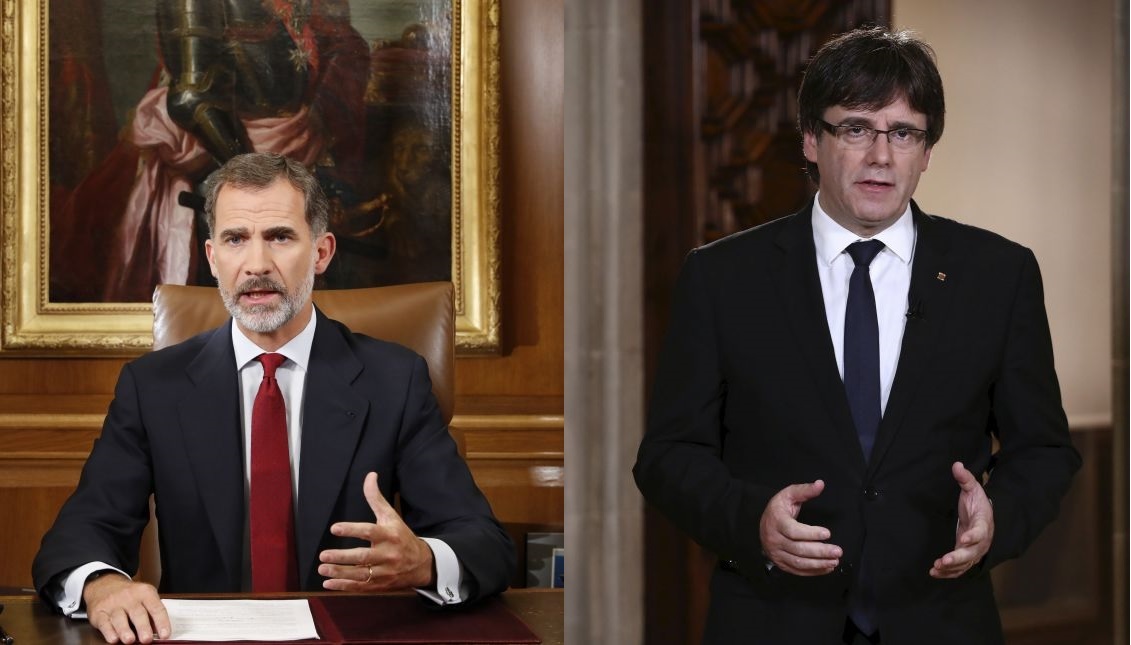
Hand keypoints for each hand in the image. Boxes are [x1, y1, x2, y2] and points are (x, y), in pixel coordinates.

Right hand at [82, 573, 169, 643]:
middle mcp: (129, 597)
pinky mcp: (98, 612)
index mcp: (145, 593)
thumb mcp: (145, 597)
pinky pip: (104, 622)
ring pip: (119, 618)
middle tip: (147, 639)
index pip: (156, 608)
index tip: (165, 635)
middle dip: (143, 627)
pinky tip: (113, 639)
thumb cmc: (130, 595)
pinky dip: (109, 632)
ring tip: (130, 640)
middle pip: (138, 613)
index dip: (162, 622)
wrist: (104, 584)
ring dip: (125, 630)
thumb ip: (152, 613)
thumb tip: (159, 633)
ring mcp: (113, 604)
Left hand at [318, 472, 433, 590]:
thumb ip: (376, 498)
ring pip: (360, 574)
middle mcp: (388, 554)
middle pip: (363, 557)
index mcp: (389, 535)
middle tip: (323, 555)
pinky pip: (361, 587)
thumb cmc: (401, 536)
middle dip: (342, 557)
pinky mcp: (380, 585)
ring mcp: (384, 572)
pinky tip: (329, 583)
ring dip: (339, 573)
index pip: (369, 532)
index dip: (352, 530)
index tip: (334, 528)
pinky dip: (344, 586)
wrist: (421, 563)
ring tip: (322, 568)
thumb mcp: (391, 516)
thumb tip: (370, 475)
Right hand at [759, 479, 841, 575]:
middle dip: (820, 551)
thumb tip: (820, 484)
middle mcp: (774, 539)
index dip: (811, 533)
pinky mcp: (781, 563)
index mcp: (776, 521)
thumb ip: (804, 490)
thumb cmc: (779, 509)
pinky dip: (813, 571)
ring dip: (818, 563)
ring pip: (798, 562)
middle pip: (798, 549)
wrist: (765, 524)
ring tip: (835, 561)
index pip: (793, 531)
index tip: (828, 533)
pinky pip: (797, 570)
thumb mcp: (789, 495)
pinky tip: (826, 568)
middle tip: (838, 551)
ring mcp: (776, 554)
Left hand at [930, 461, 994, 578]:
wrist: (985, 519)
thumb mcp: (973, 489)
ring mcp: (974, 552)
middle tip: (944, 560)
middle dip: (958, 558)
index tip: (964, 538)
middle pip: (972, 553)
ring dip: (951, 568)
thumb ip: (965, 479)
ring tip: (936, 568)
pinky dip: (948, 573)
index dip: (973, 536)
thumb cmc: (978, 504)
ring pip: (965, 564)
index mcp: (983, 524)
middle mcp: (981, 542)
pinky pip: (959, 569)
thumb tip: (957, 464)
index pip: (980, 532)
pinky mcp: (966, 558)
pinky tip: (934, 573)